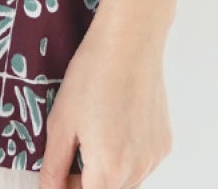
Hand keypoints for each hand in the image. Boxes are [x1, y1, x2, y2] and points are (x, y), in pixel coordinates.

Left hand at [39, 14, 172, 188]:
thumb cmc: (91, 76)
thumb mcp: (61, 122)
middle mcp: (137, 171)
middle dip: (85, 180)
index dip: (67, 186)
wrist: (129, 42)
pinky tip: (114, 124)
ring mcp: (154, 158)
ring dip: (106, 170)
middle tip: (72, 148)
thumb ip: (54, 167)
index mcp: (108, 170)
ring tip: (93, 130)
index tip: (58, 170)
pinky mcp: (164, 143)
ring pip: (126, 181)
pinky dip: (125, 156)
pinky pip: (141, 163)